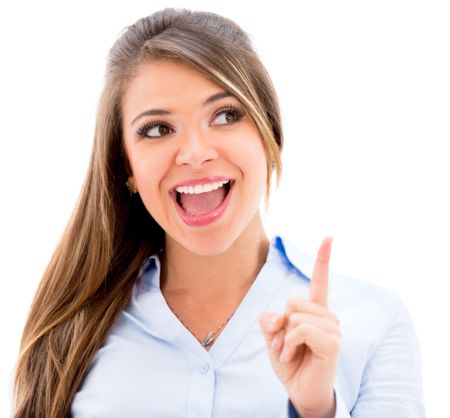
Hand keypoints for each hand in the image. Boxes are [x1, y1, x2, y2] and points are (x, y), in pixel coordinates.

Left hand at [258, 237, 339, 417]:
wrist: (300, 390)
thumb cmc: (290, 361)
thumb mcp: (273, 337)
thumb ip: (270, 320)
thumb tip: (278, 315)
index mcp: (315, 311)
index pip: (320, 280)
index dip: (323, 259)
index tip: (329, 237)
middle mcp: (327, 316)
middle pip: (293, 300)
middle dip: (281, 324)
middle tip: (285, 344)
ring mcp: (332, 329)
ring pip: (294, 314)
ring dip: (284, 337)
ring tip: (290, 352)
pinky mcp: (332, 342)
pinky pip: (300, 329)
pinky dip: (289, 343)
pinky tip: (293, 355)